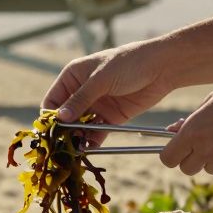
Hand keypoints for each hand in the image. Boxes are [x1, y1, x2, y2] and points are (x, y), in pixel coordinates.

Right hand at [42, 41, 176, 146]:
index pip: (53, 99)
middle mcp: (82, 92)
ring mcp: (97, 106)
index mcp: (73, 77)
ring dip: (77, 137)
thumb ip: (81, 99)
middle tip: (63, 144)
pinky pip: (97, 132)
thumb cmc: (129, 63)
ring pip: (80, 126)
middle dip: (63, 130)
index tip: (50, 131)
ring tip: (75, 148)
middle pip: (65, 116)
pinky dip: (92, 141)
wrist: (163, 68)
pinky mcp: (111, 117)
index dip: (50, 115)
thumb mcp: (101, 79)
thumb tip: (60, 117)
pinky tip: (89, 149)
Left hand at [160, 71, 212, 174]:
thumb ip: (191, 119)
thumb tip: (173, 130)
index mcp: (195, 132)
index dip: (171, 153)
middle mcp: (209, 150)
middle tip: (202, 142)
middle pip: (187, 169)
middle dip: (190, 158)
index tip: (178, 146)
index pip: (167, 159)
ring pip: (211, 168)